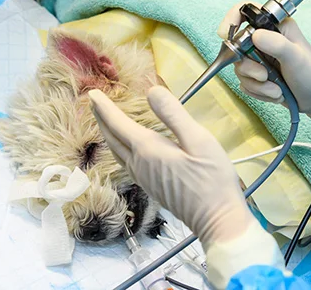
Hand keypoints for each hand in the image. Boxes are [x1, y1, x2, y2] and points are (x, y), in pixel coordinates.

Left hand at [88, 86, 253, 245]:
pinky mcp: (151, 187)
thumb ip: (174, 114)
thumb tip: (152, 91)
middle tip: (94, 103)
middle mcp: (140, 165)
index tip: (93, 94)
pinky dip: (119, 148)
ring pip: (117, 153)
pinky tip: (127, 149)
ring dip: (108, 134)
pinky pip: (126, 163)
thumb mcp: (200, 140)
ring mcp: (144, 179)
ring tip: (106, 122)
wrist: (216, 220)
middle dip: (102, 119)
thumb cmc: (212, 180)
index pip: (118, 124)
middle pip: (112, 139)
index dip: (104, 108)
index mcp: (149, 151)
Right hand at [218, 4, 310, 121]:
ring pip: (240, 69)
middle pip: (237, 47)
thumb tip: (254, 35)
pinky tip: (276, 93)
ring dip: (257, 84)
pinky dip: (259, 92)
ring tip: (277, 88)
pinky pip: (245, 84)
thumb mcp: (296, 57)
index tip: (226, 33)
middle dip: (250, 67)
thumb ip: (276, 44)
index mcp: (275, 27)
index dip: (231, 19)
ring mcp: (261, 59)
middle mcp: (265, 40)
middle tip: (265, 75)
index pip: (246, 12)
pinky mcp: (258, 76)